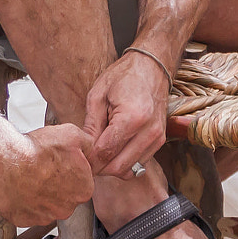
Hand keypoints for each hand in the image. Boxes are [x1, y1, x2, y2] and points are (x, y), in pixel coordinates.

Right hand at [0, 123, 95, 226]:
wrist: (6, 161)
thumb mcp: (72, 135)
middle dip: (56, 184)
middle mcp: (66, 208)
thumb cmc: (37, 150)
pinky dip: (23, 201)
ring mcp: (44, 217)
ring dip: (39, 194)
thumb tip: (89, 148)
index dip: (70, 170)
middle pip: (65, 196)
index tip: (59, 163)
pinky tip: (19, 187)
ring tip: (29, 177)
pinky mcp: (23, 220)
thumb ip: (87, 144)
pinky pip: (26, 212)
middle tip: (44, 169)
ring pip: (46, 206)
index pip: (82, 182)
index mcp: (83, 190)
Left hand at [84, 51, 172, 177]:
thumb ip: (91, 126)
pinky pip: (138, 164)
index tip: (78, 157)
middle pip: (118, 167)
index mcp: (132, 117)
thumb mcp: (98, 96)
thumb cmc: (124, 77)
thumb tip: (84, 151)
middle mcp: (149, 131)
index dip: (88, 159)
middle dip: (99, 167)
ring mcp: (157, 138)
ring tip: (101, 151)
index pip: (105, 152)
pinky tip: (115, 148)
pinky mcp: (160, 141)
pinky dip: (124, 162)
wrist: (152, 68)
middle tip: (86, 158)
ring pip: (129, 170)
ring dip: (112, 166)